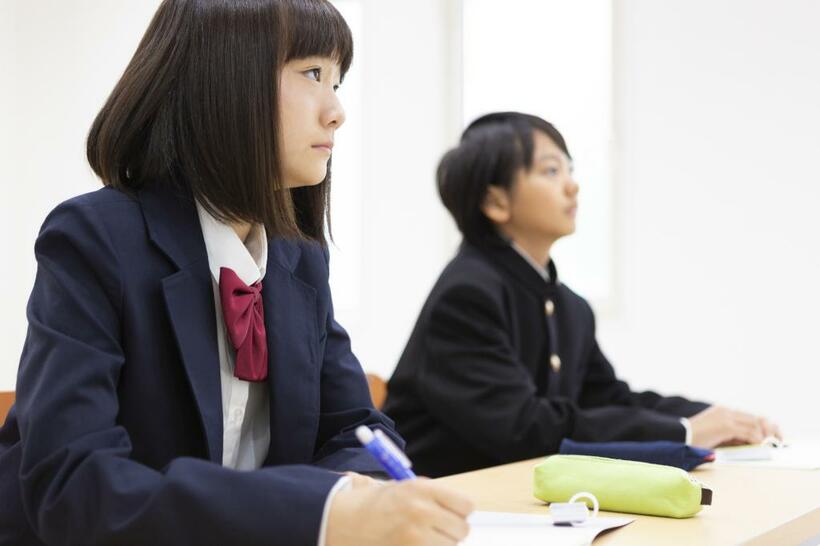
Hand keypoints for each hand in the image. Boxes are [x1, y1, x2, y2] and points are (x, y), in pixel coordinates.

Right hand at [326, 477, 473, 545]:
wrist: (342, 522)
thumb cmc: (372, 504)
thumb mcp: (402, 487)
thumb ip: (432, 496)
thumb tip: (459, 508)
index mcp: (422, 489)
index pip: (466, 505)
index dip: (460, 510)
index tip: (452, 513)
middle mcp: (422, 512)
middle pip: (462, 529)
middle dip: (451, 530)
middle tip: (433, 528)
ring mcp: (415, 538)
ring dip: (440, 545)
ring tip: (420, 538)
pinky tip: (414, 545)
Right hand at [689, 405, 782, 447]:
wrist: (679, 436)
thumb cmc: (695, 438)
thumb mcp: (715, 433)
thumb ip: (731, 435)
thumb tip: (750, 442)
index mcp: (722, 411)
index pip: (748, 416)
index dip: (762, 425)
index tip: (771, 434)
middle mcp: (726, 411)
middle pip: (754, 418)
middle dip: (768, 430)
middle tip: (776, 440)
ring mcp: (726, 417)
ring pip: (754, 425)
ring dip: (763, 436)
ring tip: (768, 445)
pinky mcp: (726, 426)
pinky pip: (748, 433)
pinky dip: (756, 440)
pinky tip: (758, 446)